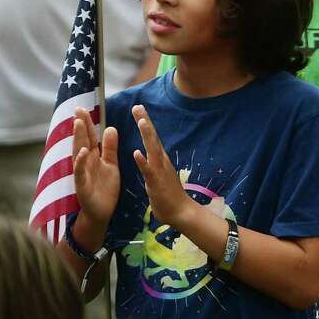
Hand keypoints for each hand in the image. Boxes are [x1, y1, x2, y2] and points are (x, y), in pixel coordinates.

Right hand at [71, 108, 119, 225]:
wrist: (102, 212)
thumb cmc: (104, 188)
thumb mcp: (110, 164)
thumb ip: (109, 148)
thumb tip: (110, 128)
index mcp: (93, 158)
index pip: (89, 137)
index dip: (86, 124)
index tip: (83, 108)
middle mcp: (85, 163)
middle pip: (82, 141)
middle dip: (80, 126)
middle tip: (78, 109)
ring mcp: (82, 174)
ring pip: (79, 153)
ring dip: (78, 139)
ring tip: (79, 123)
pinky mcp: (83, 186)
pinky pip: (81, 173)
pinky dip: (81, 162)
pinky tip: (83, 152)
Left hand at [131, 105, 195, 227]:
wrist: (181, 212)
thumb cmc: (168, 196)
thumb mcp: (158, 176)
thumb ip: (153, 165)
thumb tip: (148, 156)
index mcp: (160, 159)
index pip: (152, 137)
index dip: (145, 122)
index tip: (139, 108)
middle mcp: (161, 161)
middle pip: (153, 137)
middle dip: (145, 121)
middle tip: (138, 106)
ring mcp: (160, 170)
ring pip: (153, 149)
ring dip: (147, 135)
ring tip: (142, 121)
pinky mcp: (156, 182)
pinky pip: (149, 170)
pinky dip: (143, 161)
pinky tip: (137, 153)